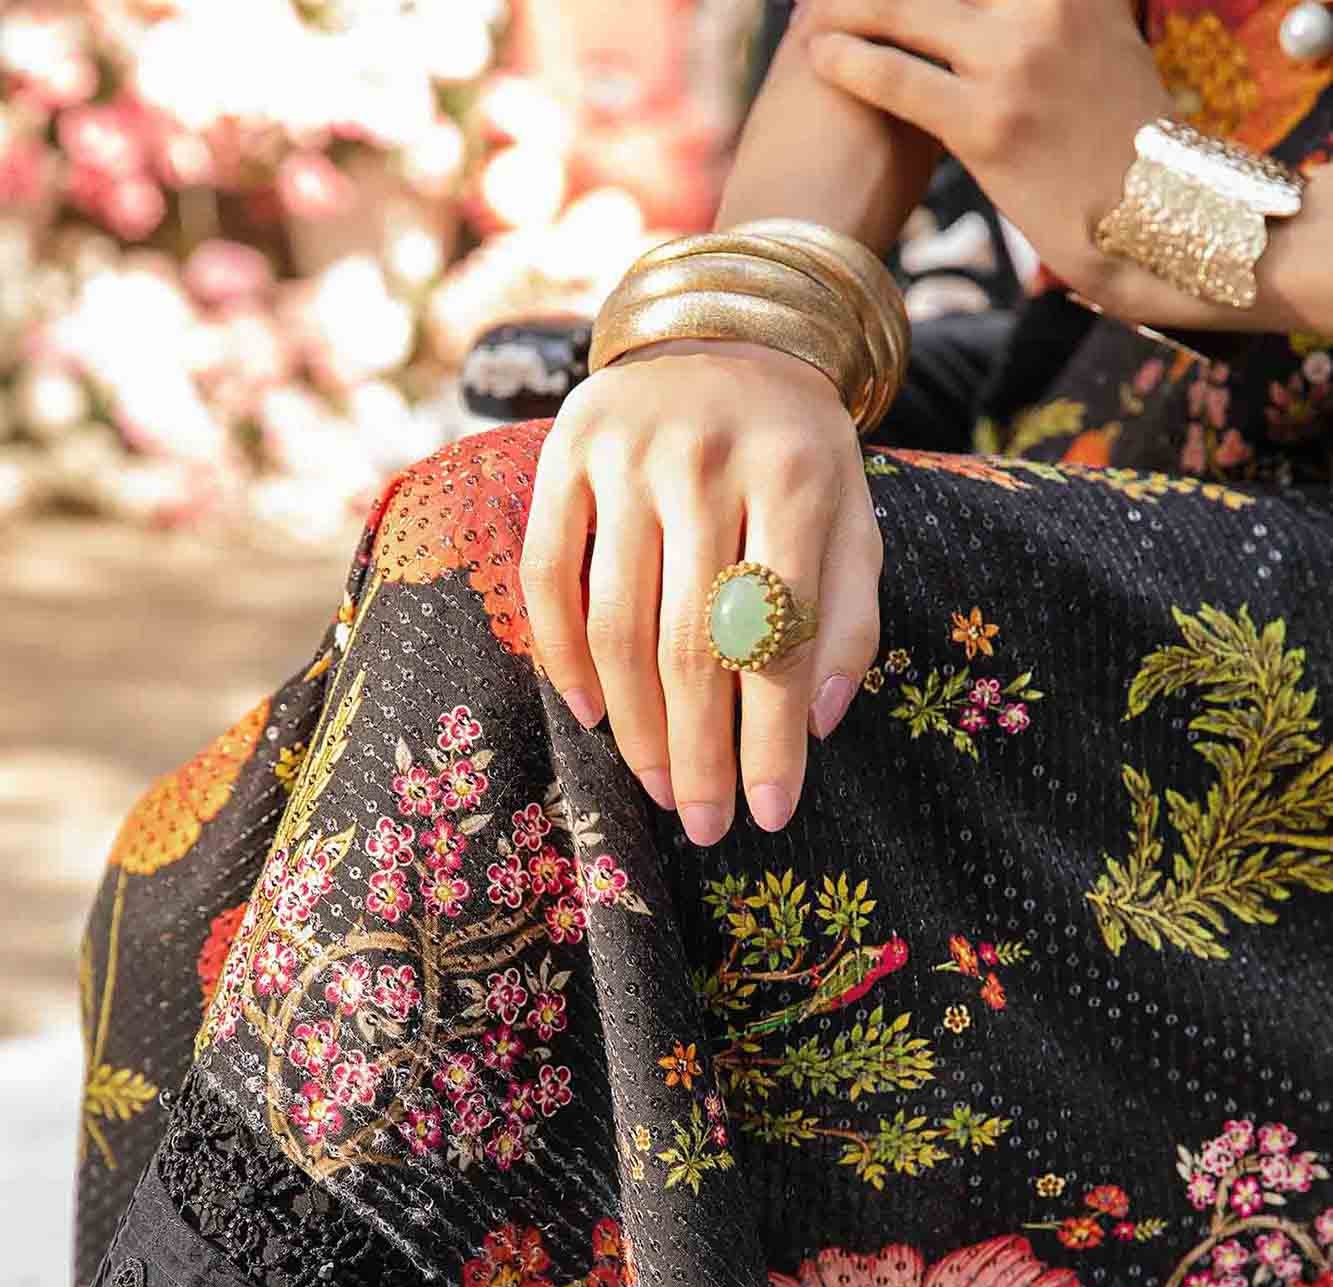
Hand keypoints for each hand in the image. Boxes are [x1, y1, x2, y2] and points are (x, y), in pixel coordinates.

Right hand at [521, 340, 882, 844]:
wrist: (723, 326)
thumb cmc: (797, 449)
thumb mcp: (853, 516)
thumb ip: (849, 615)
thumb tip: (819, 722)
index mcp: (796, 476)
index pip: (780, 636)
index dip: (772, 737)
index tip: (768, 813)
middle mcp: (708, 461)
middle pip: (692, 642)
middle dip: (700, 750)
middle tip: (704, 823)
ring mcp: (627, 454)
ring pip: (618, 622)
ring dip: (636, 724)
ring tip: (661, 786)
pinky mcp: (564, 451)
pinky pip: (548, 576)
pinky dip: (562, 657)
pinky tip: (591, 716)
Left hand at [799, 0, 1179, 313]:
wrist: (1157, 217)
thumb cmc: (1124, 137)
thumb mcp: (1109, 38)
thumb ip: (1064, 6)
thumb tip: (1019, 3)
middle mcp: (1045, 7)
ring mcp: (1015, 63)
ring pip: (908, 13)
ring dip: (853, 9)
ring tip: (815, 12)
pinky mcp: (988, 124)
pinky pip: (899, 80)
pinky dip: (850, 63)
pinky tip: (819, 56)